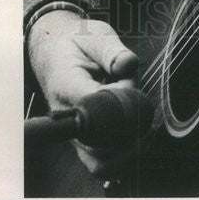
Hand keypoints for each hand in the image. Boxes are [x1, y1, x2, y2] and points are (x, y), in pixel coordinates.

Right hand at [26, 9, 138, 175]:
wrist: (54, 54)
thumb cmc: (76, 44)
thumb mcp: (94, 35)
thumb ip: (112, 50)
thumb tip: (128, 65)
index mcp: (67, 85)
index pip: (93, 108)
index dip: (120, 103)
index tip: (131, 88)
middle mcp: (67, 117)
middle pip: (99, 145)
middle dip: (129, 128)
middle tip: (142, 107)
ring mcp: (74, 133)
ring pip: (101, 163)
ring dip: (130, 147)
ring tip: (144, 124)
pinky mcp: (83, 141)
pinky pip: (102, 164)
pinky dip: (125, 157)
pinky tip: (140, 135)